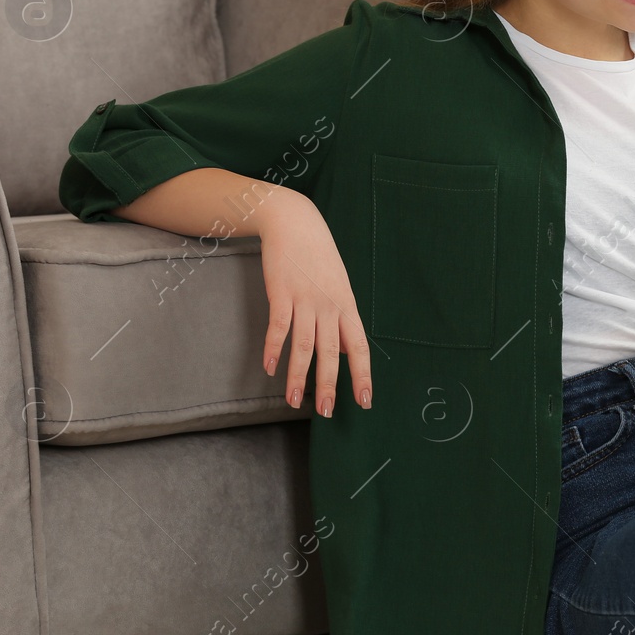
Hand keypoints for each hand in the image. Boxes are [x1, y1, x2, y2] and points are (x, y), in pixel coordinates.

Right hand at [255, 189, 373, 417]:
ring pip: (304, 345)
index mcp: (346, 305)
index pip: (359, 346)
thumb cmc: (318, 256)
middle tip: (326, 412)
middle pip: (331, 352)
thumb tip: (346, 349)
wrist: (295, 222)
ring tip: (294, 401)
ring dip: (298, 375)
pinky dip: (274, 349)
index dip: (362, 375)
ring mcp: (305, 299)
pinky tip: (269, 368)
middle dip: (329, 385)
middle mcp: (329, 305)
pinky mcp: (281, 292)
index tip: (364, 401)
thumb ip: (341, 317)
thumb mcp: (338, 285)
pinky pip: (278, 326)